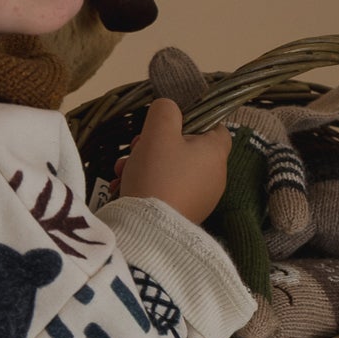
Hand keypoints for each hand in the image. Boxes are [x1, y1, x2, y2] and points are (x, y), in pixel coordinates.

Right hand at [114, 98, 230, 224]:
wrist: (150, 228)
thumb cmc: (158, 173)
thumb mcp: (158, 132)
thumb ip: (165, 111)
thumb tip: (169, 109)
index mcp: (215, 154)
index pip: (216, 128)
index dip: (192, 120)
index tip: (167, 124)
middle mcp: (215, 177)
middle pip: (186, 148)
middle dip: (156, 144)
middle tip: (136, 147)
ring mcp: (201, 199)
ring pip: (171, 170)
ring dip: (145, 164)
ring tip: (122, 170)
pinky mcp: (185, 214)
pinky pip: (167, 190)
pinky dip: (148, 185)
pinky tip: (124, 187)